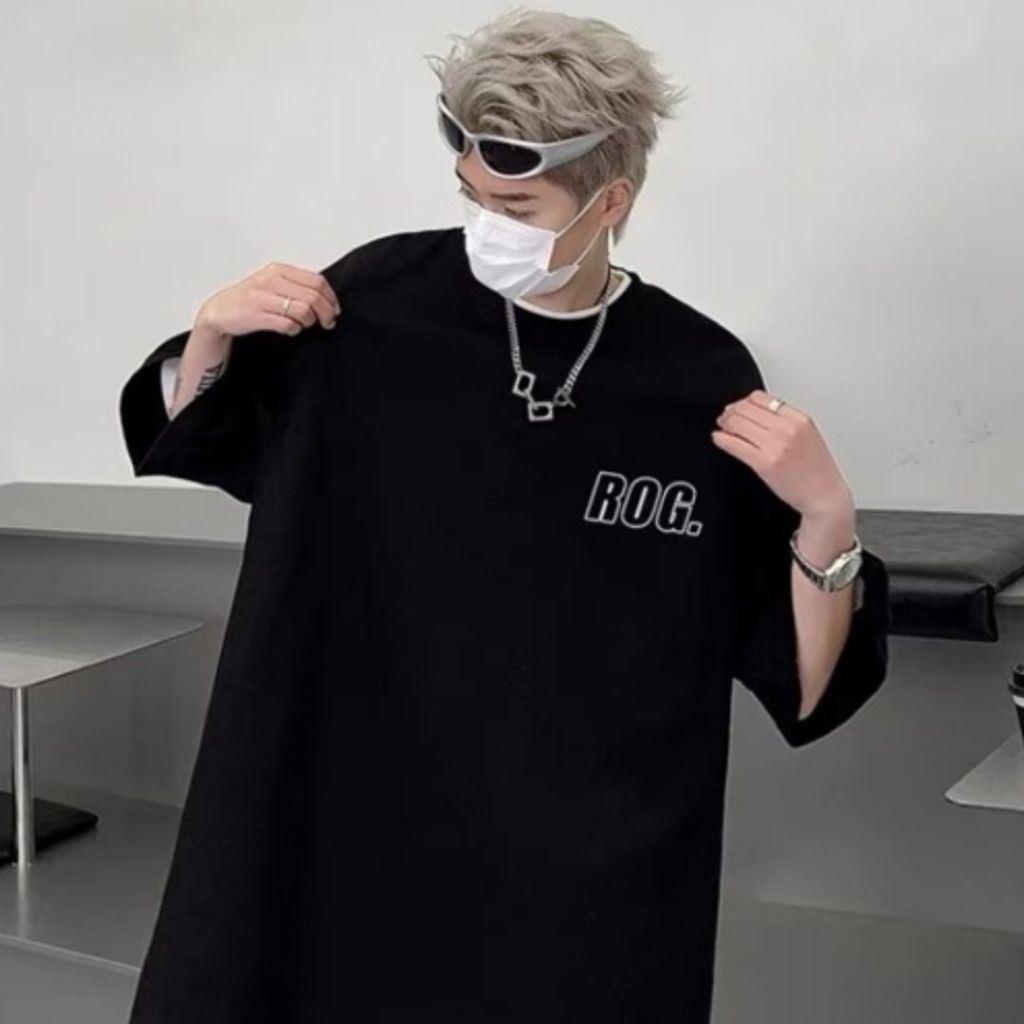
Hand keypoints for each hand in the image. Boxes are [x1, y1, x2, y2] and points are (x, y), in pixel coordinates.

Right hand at [195, 262, 341, 339]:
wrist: (219, 312)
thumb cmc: (249, 299)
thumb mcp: (272, 284)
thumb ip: (296, 286)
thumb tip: (326, 298)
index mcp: (278, 270)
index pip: (316, 280)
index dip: (331, 298)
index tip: (335, 309)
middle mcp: (271, 280)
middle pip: (314, 296)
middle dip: (326, 312)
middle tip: (328, 323)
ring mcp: (263, 297)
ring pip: (303, 310)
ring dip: (309, 322)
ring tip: (303, 324)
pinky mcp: (257, 315)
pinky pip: (288, 324)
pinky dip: (294, 329)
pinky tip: (290, 329)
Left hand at [710, 389, 852, 518]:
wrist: (824, 496)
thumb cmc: (816, 470)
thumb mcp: (806, 434)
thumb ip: (784, 421)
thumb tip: (753, 411)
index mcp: (799, 418)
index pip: (761, 397)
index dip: (743, 401)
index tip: (738, 407)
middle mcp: (787, 428)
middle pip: (746, 408)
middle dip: (731, 411)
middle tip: (725, 417)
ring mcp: (775, 445)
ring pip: (737, 423)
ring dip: (725, 423)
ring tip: (722, 428)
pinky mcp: (763, 462)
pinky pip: (734, 444)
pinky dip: (721, 439)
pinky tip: (719, 439)